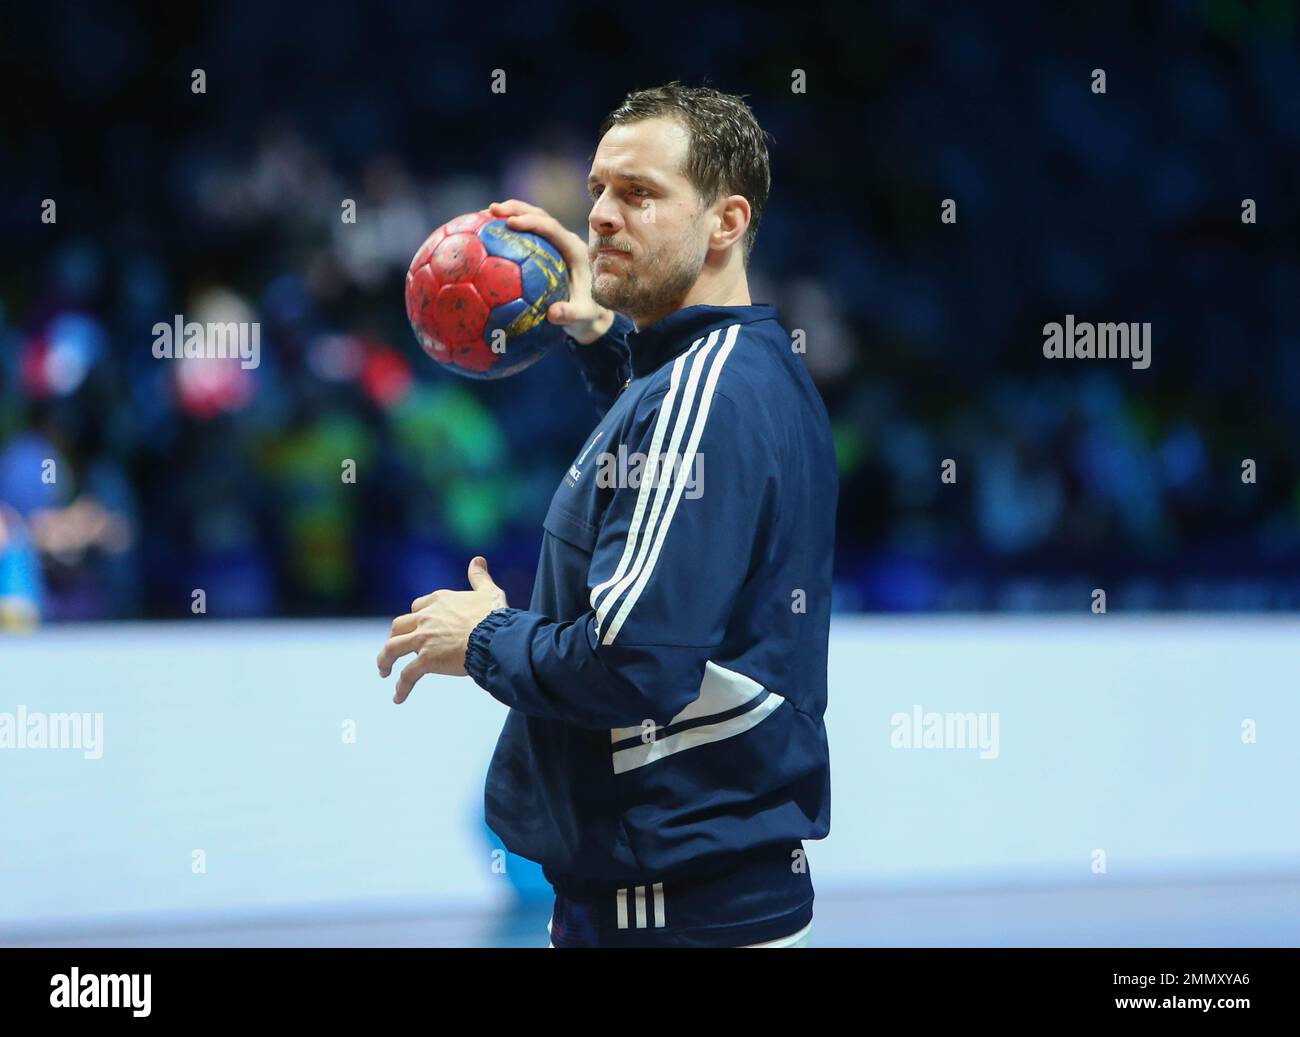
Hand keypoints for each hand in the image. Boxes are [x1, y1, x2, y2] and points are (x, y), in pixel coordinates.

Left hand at [377, 556, 508, 703]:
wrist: (495, 637)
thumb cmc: (494, 615)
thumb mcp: (488, 591)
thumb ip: (479, 577)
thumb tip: (478, 560)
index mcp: (438, 600)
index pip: (417, 607)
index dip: (416, 618)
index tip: (417, 627)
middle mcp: (426, 618)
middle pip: (398, 626)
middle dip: (393, 637)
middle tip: (392, 650)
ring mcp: (423, 639)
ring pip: (393, 648)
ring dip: (385, 660)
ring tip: (384, 672)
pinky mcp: (426, 660)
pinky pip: (408, 675)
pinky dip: (401, 687)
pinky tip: (398, 698)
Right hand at [488, 199, 614, 344]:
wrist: (593, 314)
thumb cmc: (588, 315)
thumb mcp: (582, 318)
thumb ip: (570, 315)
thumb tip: (553, 314)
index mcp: (574, 250)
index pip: (551, 228)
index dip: (531, 222)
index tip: (510, 222)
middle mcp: (565, 242)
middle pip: (540, 216)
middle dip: (516, 209)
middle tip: (492, 209)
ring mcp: (556, 245)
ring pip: (532, 221)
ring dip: (511, 214)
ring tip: (485, 214)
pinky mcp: (546, 251)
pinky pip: (526, 237)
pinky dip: (509, 232)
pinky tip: (487, 237)